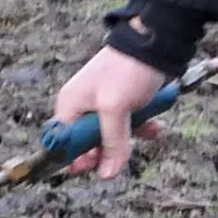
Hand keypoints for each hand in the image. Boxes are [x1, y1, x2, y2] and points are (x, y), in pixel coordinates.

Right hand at [51, 47, 172, 177]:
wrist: (153, 44)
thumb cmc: (126, 70)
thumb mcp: (115, 110)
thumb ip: (111, 143)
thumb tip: (107, 174)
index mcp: (70, 106)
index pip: (63, 143)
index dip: (78, 158)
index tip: (96, 165)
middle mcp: (82, 107)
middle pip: (88, 144)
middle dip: (108, 150)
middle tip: (122, 151)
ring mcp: (101, 105)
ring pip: (110, 136)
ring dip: (128, 139)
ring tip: (145, 130)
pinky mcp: (121, 103)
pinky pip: (125, 125)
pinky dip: (139, 127)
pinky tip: (154, 125)